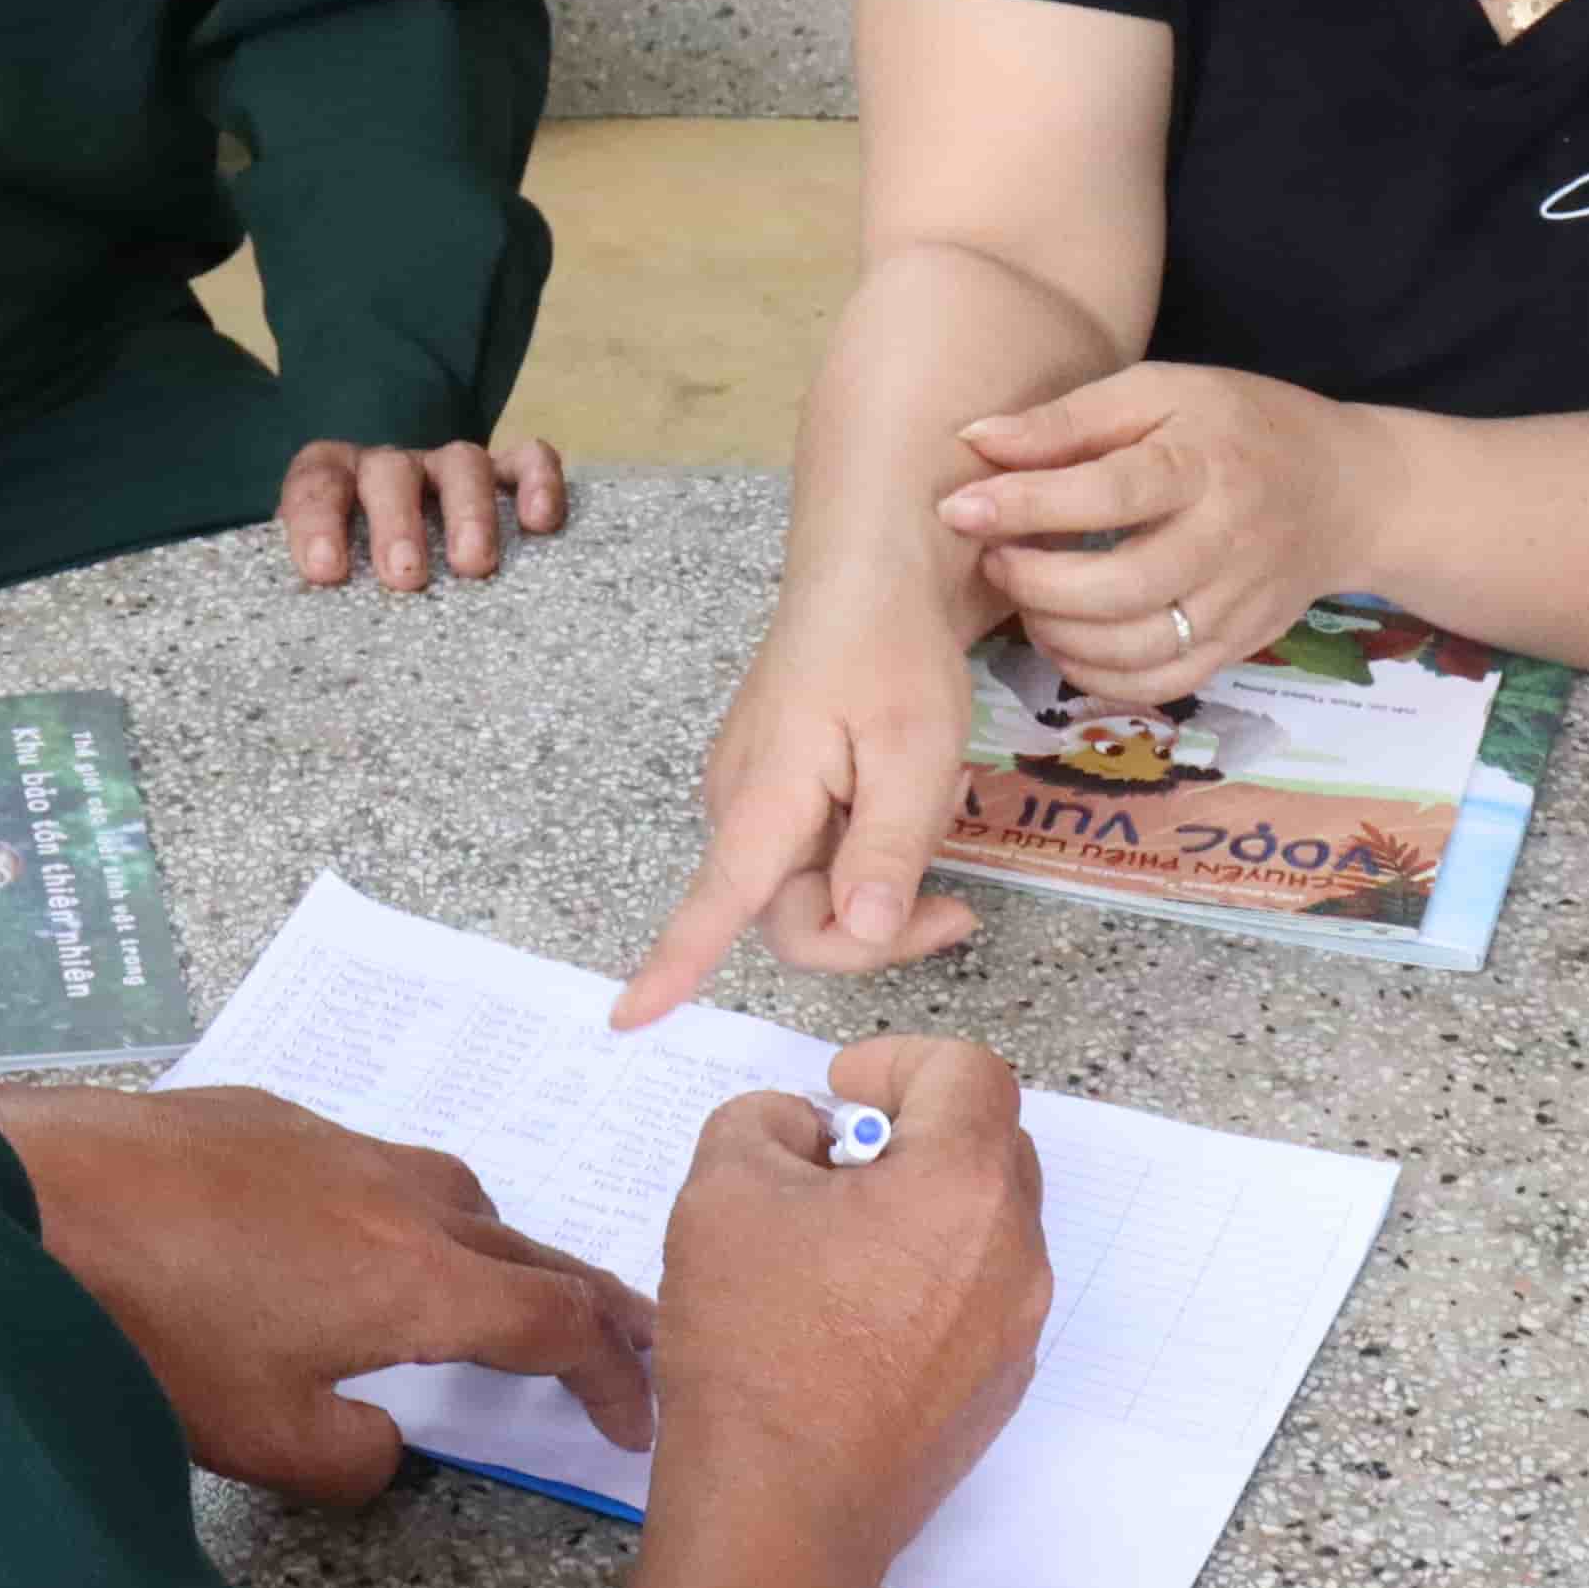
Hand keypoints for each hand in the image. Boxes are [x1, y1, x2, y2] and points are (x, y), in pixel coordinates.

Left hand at [0, 1081, 652, 1506]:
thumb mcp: (262, 1440)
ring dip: (492, 1246)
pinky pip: (366, 1161)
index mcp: (419, 1283)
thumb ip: (353, 1458)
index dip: (611, 1376)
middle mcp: (399, 1198)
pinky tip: (344, 1235)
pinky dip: (397, 1207)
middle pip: (530, 1249)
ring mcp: (333, 1142)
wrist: (31, 1195)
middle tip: (624, 1338)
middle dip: (588, 1302)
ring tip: (491, 1286)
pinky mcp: (265, 1112)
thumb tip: (385, 1442)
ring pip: (451, 1192)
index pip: (559, 1326)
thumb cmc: (149, 1330)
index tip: (631, 1418)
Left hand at [280, 436, 568, 593]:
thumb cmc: (355, 589)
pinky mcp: (505, 475)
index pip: (317, 485)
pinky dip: (538, 481)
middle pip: (391, 474)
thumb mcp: (324, 593)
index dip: (317, 521)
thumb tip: (293, 678)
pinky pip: (527, 461)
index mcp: (333, 483)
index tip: (326, 570)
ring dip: (468, 511)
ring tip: (474, 565)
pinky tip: (541, 522)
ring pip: (462, 464)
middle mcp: (390, 469)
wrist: (400, 566)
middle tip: (405, 577)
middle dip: (397, 523)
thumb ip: (304, 613)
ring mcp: (449, 469)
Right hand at [619, 570, 988, 1024]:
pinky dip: (868, 846)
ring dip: (878, 881)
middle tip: (960, 908)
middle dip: (874, 930)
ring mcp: (755, 795)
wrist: (871, 568)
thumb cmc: (891, 648)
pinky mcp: (777, 786)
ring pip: (811, 889)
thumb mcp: (915, 750)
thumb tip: (858, 930)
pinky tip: (903, 793)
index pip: (713, 904)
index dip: (673, 966)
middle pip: (794, 920)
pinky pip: (817, 853)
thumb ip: (887, 847)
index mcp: (765, 799)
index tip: (628, 1019)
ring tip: (932, 808)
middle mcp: (741, 805)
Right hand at [631, 1036, 1046, 1587]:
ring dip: (918, 1209)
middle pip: (990, 1145)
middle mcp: (1015, 1255)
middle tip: (832, 1161)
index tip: (841, 1090)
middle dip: (914, 1131)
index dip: (897, 1059)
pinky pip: (975, 1299)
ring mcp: (1015, 1331)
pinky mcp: (996, 1390)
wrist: (779, 1511)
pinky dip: (923, 1280)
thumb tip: (803, 1133)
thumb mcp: (723, 1186)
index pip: (968, 1072)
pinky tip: (844, 1318)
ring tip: (828, 1245)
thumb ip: (764, 1119)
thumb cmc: (755, 1348)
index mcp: (966, 1186)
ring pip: (983, 1226)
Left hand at [936, 364, 1383, 705]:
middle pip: (1122, 587)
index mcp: (1205, 462)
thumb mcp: (1160, 392)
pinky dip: (1097, 675)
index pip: (1109, 493)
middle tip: (993, 557)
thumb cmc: (1237, 426)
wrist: (1347, 489)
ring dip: (1057, 633)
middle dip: (1036, 582)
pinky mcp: (1238, 644)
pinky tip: (1064, 639)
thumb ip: (1069, 419)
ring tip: (1025, 596)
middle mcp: (1228, 539)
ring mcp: (1238, 602)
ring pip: (1137, 648)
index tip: (959, 507)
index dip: (1026, 505)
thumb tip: (975, 441)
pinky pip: (1159, 683)